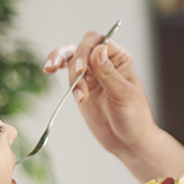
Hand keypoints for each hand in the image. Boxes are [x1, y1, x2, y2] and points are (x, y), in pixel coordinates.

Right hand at [44, 32, 158, 159]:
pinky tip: (49, 69)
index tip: (83, 70)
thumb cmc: (134, 118)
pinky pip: (66, 70)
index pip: (100, 41)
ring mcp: (92, 73)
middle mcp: (105, 62)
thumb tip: (97, 50)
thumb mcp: (123, 96)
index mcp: (120, 59)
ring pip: (71, 57)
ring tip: (64, 82)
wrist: (128, 141)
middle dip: (76, 62)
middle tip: (78, 84)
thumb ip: (108, 74)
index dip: (87, 51)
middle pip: (83, 47)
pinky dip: (56, 66)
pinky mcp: (81, 85)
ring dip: (65, 69)